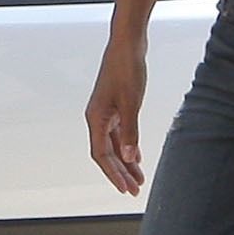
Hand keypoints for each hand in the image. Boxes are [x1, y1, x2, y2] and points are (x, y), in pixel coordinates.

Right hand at [86, 37, 147, 193]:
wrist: (128, 44)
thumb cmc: (126, 69)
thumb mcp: (130, 102)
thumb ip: (129, 132)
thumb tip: (127, 157)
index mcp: (96, 118)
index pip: (101, 154)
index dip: (112, 173)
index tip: (124, 188)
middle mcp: (98, 117)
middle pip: (107, 153)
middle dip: (120, 172)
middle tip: (134, 190)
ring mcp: (106, 112)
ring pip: (114, 144)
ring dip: (126, 161)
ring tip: (138, 178)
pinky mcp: (115, 106)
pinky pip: (119, 133)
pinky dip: (127, 146)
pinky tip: (136, 156)